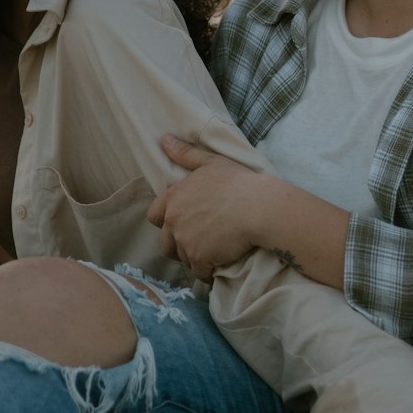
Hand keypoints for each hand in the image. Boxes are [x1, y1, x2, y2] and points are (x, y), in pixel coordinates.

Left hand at [146, 134, 265, 280]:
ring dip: (194, 257)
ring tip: (213, 251)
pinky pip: (198, 273)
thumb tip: (163, 139)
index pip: (153, 216)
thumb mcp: (211, 162)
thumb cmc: (238, 183)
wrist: (259, 208)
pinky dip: (208, 271)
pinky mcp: (200, 259)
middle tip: (200, 241)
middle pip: (165, 242)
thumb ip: (185, 154)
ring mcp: (185, 242)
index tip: (183, 222)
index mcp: (174, 198)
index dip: (165, 221)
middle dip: (178, 244)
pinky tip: (219, 265)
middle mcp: (173, 221)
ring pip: (182, 258)